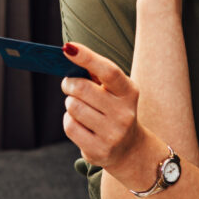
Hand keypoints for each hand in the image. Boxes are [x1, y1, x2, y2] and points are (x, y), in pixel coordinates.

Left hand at [60, 42, 152, 182]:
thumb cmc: (114, 110)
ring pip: (73, 107)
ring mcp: (112, 134)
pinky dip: (69, 121)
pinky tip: (80, 124)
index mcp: (129, 92)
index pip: (109, 71)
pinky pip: (70, 126)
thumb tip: (70, 54)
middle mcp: (124, 113)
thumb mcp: (114, 91)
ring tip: (80, 107)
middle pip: (82, 89)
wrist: (129, 149)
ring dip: (70, 104)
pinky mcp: (99, 150)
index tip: (69, 47)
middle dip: (69, 84)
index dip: (87, 58)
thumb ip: (95, 74)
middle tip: (69, 84)